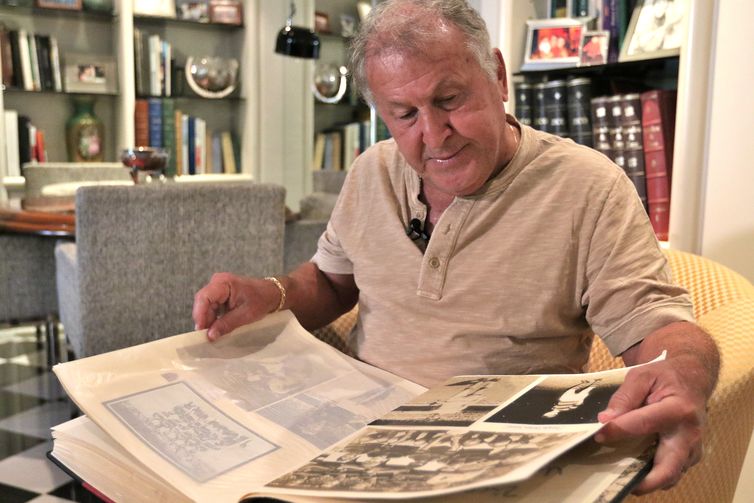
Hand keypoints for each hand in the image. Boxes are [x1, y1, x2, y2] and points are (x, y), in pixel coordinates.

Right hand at [192, 273, 279, 340]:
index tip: (201, 330)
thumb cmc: (262, 300)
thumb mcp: (246, 314)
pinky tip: (218, 328)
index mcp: (223, 283)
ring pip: (205, 307)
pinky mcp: (220, 295)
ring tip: (213, 334)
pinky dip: (214, 319)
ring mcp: (218, 288)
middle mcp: (217, 283)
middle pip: (202, 303)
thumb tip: (210, 336)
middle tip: (206, 337)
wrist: (272, 293)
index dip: (200, 314)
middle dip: (204, 320)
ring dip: (209, 321)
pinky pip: (211, 307)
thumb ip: (227, 324)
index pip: (204, 297)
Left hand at [595, 358, 706, 493]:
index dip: (618, 430)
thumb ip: (624, 396)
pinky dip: (653, 475)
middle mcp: (690, 434)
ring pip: (671, 475)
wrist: (693, 379)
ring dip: (647, 480)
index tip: (598, 435)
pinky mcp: (690, 456)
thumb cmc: (665, 376)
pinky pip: (672, 472)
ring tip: (620, 476)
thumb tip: (606, 419)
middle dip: (645, 481)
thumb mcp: (643, 376)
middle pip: (669, 468)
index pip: (644, 424)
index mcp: (678, 409)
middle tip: (619, 483)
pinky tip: (633, 468)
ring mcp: (693, 449)